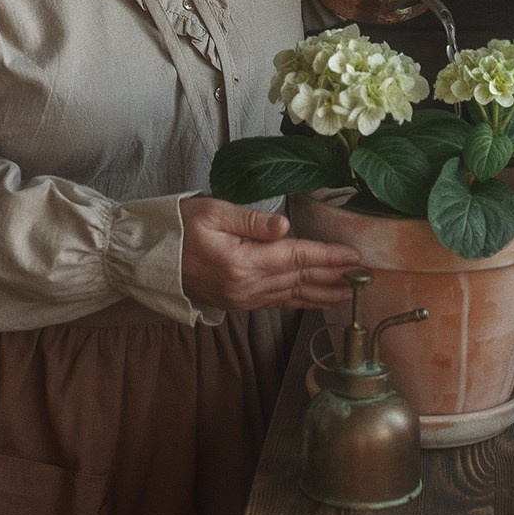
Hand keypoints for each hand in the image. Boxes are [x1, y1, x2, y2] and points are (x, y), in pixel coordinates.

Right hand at [181, 197, 362, 311]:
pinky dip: (300, 301)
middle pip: (299, 279)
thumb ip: (251, 220)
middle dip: (333, 277)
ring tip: (349, 292)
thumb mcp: (213, 212)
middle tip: (364, 276)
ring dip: (322, 293)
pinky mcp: (238, 303)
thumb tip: (284, 227)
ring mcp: (243, 299)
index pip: (296, 258)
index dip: (328, 257)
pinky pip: (277, 303)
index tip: (354, 256)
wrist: (150, 257)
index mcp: (243, 262)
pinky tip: (316, 300)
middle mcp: (246, 287)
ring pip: (292, 295)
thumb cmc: (180, 227)